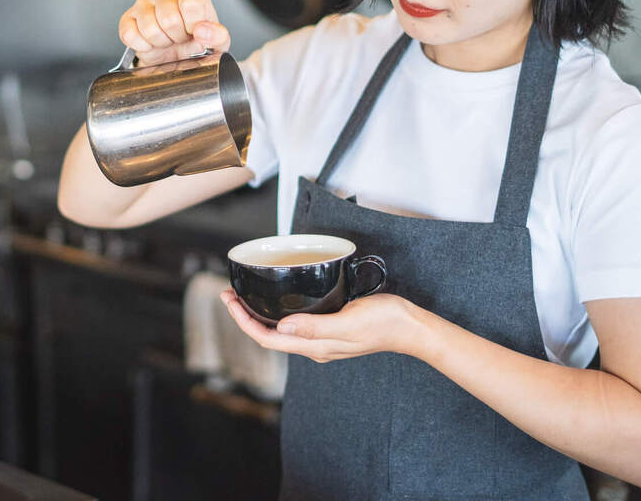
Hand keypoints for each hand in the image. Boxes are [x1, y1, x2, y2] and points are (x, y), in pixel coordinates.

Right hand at [120, 0, 230, 65]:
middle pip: (169, 18)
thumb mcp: (217, 42)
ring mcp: (144, 2)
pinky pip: (130, 35)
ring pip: (150, 28)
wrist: (176, 56)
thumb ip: (217, 35)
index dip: (193, 25)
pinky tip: (152, 43)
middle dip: (177, 37)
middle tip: (180, 38)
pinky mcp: (128, 18)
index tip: (195, 32)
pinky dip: (143, 46)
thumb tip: (202, 30)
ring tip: (167, 40)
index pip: (191, 3)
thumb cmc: (197, 42)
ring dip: (161, 42)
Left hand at [219, 290, 426, 363]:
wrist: (411, 327)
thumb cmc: (384, 323)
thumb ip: (316, 327)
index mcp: (315, 346)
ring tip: (244, 296)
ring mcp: (322, 339)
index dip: (243, 322)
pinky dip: (279, 313)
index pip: (267, 339)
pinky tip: (278, 300)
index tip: (229, 301)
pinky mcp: (330, 329)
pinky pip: (295, 325)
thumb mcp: (349, 322)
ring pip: (280, 331)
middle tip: (229, 294)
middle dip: (245, 317)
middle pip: (269, 336)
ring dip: (259, 315)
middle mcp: (314, 346)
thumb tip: (283, 327)